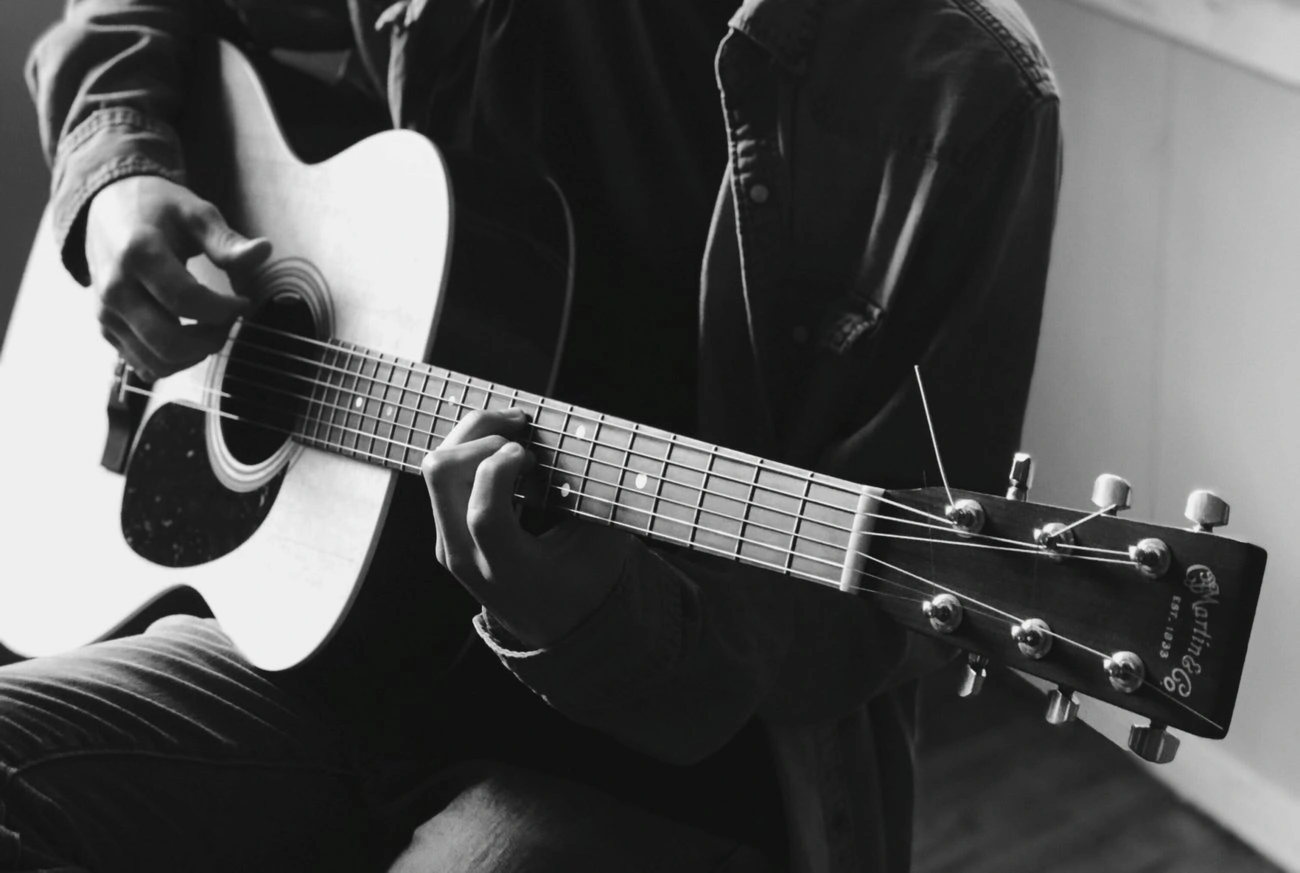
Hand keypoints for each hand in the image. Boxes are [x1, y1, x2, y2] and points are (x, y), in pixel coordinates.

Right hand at [85, 175, 271, 380]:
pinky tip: (190, 334)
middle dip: (211, 339)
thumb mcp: (196, 214)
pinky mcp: (105, 328)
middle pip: (169, 342)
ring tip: (211, 327)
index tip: (243, 302)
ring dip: (195, 355)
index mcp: (138, 253)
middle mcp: (114, 288)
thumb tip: (265, 250)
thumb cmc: (159, 210)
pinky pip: (143, 364)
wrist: (107, 209)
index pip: (187, 301)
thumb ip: (227, 241)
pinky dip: (175, 361)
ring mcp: (106, 312)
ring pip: (156, 362)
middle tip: (229, 320)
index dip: (224, 309)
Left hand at [421, 408, 626, 648]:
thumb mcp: (600, 545)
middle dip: (482, 435)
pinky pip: (443, 478)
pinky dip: (471, 451)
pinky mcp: (445, 530)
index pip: (483, 513)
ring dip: (474, 437)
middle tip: (522, 429)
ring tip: (514, 435)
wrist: (554, 625)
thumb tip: (591, 447)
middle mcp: (466, 557)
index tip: (530, 454)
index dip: (501, 469)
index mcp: (507, 570)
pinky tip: (505, 451)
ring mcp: (448, 543)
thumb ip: (592, 497)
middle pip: (443, 474)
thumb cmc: (585, 584)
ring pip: (436, 469)